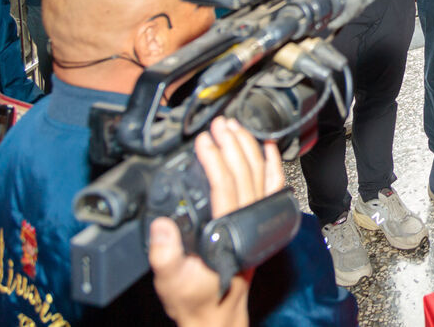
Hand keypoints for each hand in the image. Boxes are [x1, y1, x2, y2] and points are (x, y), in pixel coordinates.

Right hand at [149, 117, 282, 326]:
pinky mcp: (260, 219)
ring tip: (235, 126)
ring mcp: (258, 219)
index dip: (214, 159)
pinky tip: (267, 147)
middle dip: (232, 143)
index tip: (203, 141)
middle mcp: (248, 220)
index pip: (225, 185)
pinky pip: (272, 186)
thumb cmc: (196, 296)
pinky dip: (272, 164)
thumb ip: (165, 254)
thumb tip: (161, 226)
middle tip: (218, 124)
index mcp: (227, 230)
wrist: (218, 311)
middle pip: (246, 172)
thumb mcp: (171, 280)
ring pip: (261, 175)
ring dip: (249, 147)